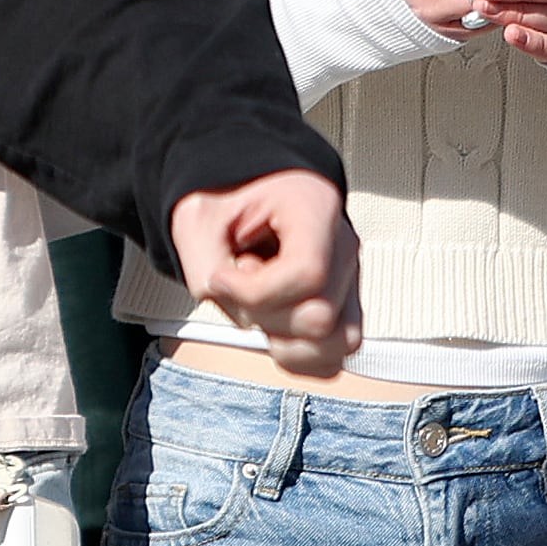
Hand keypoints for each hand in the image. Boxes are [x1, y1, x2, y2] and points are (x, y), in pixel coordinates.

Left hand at [171, 169, 362, 376]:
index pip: (308, 272)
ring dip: (284, 340)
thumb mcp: (197, 220)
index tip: (220, 276)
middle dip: (264, 314)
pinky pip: (336, 355)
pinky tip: (271, 328)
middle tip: (239, 285)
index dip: (254, 291)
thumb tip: (243, 317)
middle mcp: (342, 244)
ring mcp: (349, 278)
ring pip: (338, 342)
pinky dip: (298, 356)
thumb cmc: (224, 197)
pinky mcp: (345, 306)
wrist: (242, 189)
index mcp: (313, 208)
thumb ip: (208, 273)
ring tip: (259, 307)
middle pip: (320, 316)